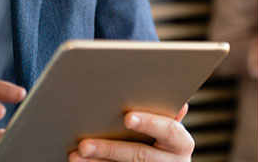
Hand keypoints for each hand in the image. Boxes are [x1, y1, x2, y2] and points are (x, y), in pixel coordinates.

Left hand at [69, 104, 192, 161]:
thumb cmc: (164, 139)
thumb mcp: (169, 128)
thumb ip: (165, 113)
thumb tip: (177, 100)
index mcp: (181, 143)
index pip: (169, 131)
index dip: (149, 122)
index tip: (127, 117)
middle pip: (139, 155)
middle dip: (110, 149)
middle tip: (84, 144)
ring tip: (75, 156)